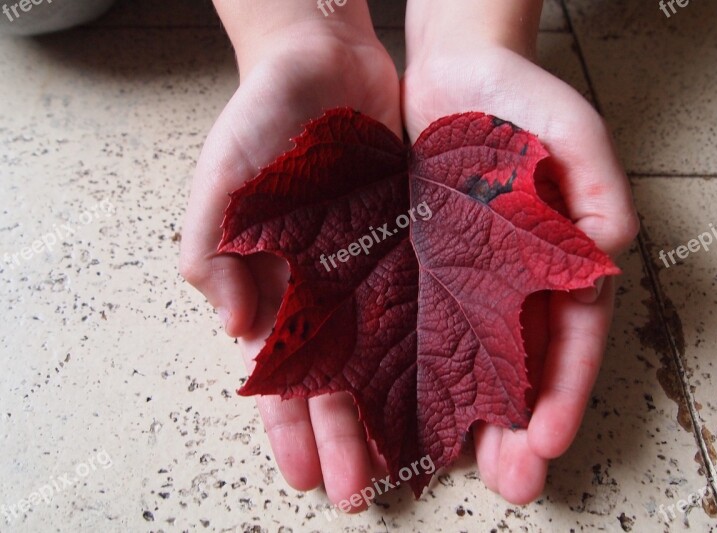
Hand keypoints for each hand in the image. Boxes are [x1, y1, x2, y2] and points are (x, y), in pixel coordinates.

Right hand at [179, 6, 400, 511]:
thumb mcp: (221, 179)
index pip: (282, 375)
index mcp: (278, 286)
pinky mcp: (411, 244)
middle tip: (360, 494)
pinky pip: (424, 303)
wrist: (321, 60)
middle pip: (336, 380)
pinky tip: (449, 382)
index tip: (307, 477)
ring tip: (408, 460)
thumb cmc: (261, 117)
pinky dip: (432, 345)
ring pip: (384, 356)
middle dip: (344, 438)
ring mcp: (371, 270)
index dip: (292, 428)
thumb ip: (211, 249)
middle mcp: (329, 290)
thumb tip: (231, 326)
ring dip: (391, 408)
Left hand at [403, 36, 638, 503]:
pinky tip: (410, 409)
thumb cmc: (519, 97)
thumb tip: (608, 250)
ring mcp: (467, 280)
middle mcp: (515, 281)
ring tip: (466, 469)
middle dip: (522, 428)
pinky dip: (422, 370)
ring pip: (474, 361)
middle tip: (514, 482)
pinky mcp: (418, 268)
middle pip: (525, 366)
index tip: (549, 440)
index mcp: (561, 260)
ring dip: (474, 418)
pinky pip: (420, 326)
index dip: (564, 390)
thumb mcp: (574, 132)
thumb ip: (599, 189)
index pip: (571, 336)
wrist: (452, 70)